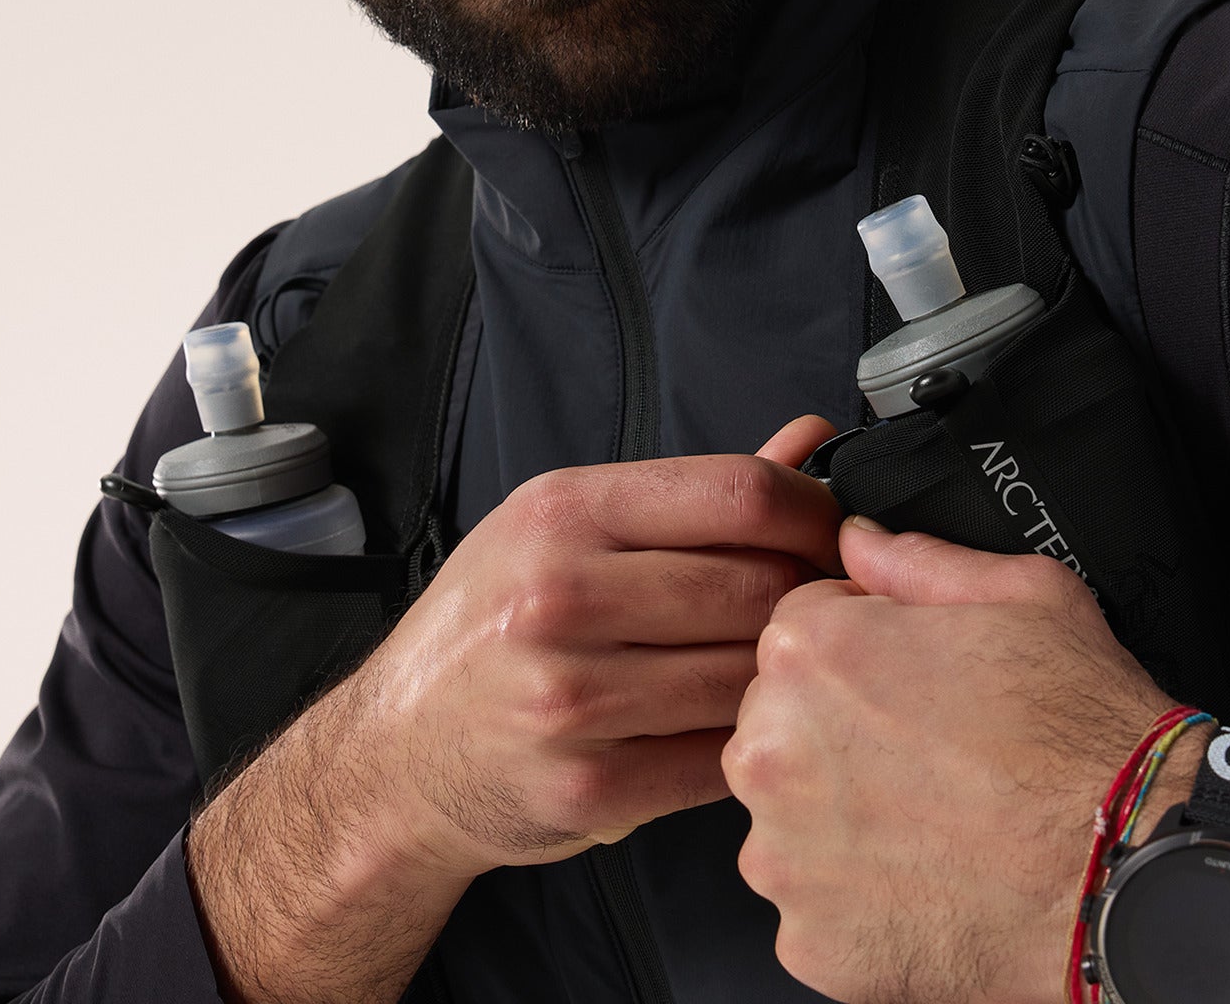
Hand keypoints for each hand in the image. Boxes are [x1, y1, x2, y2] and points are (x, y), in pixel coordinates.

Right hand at [187, 421, 839, 1002]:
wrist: (398, 752)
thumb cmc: (494, 626)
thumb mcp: (570, 528)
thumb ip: (698, 493)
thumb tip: (812, 439)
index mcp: (563, 512)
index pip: (740, 494)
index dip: (813, 513)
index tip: (831, 533)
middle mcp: (559, 596)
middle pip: (758, 587)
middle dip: (807, 600)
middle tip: (815, 611)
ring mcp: (570, 698)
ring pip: (749, 678)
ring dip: (781, 679)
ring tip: (771, 671)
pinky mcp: (588, 790)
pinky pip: (719, 761)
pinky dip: (743, 746)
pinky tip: (728, 728)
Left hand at [723, 517, 1173, 1003]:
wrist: (1138, 874)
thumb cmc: (1085, 737)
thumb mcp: (1023, 593)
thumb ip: (916, 559)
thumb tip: (859, 540)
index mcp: (812, 649)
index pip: (798, 630)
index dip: (862, 650)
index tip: (907, 683)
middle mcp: (775, 748)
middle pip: (779, 722)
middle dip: (838, 731)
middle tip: (929, 754)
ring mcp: (786, 853)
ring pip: (789, 816)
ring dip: (840, 815)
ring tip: (933, 819)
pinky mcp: (810, 939)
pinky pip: (813, 904)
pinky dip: (858, 899)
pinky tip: (927, 878)